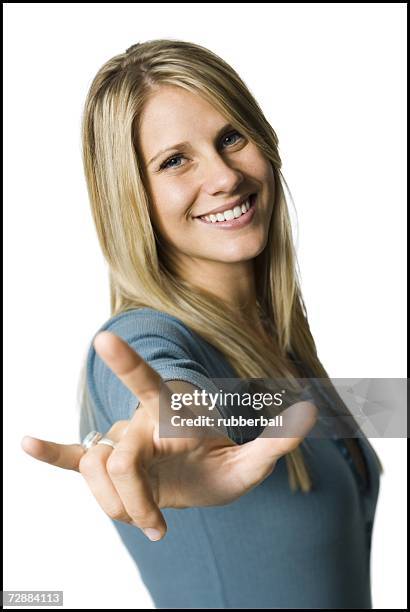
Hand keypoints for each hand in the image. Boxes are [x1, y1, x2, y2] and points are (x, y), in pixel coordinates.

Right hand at [21, 331, 316, 540]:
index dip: (129, 365)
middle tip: (159, 526)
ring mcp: (123, 439)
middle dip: (136, 499)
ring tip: (150, 518)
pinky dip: (53, 452)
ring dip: (121, 507)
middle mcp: (142, 419)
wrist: (200, 478)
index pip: (150, 384)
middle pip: (121, 459)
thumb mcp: (251, 465)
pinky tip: (26, 442)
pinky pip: (75, 458)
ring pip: (100, 475)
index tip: (105, 340)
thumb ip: (275, 441)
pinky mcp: (108, 463)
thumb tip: (309, 412)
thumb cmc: (224, 466)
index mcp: (174, 411)